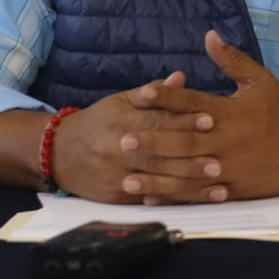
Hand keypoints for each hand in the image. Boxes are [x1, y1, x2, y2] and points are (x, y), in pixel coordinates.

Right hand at [48, 74, 208, 202]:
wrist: (58, 153)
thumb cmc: (98, 122)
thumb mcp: (119, 102)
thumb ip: (152, 93)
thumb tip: (181, 77)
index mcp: (120, 121)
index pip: (156, 122)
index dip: (184, 121)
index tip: (211, 120)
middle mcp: (117, 150)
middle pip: (158, 155)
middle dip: (191, 159)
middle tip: (220, 161)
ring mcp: (116, 176)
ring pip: (157, 182)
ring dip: (189, 185)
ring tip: (219, 186)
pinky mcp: (115, 197)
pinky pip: (148, 200)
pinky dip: (174, 200)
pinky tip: (197, 201)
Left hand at [117, 31, 278, 202]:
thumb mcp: (260, 80)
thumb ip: (232, 59)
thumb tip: (209, 35)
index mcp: (231, 111)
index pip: (194, 103)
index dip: (167, 97)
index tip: (140, 94)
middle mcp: (227, 140)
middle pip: (185, 141)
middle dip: (153, 142)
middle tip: (123, 140)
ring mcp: (229, 167)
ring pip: (188, 174)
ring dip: (157, 177)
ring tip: (127, 178)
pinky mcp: (233, 188)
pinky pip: (200, 196)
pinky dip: (175, 197)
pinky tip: (152, 198)